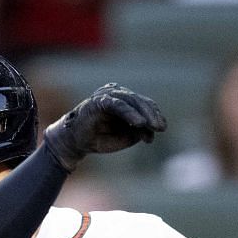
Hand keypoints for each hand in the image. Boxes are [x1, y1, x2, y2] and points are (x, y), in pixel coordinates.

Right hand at [43, 84, 166, 169]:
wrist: (76, 142)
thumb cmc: (100, 138)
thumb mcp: (125, 136)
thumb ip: (139, 131)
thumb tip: (152, 129)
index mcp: (125, 100)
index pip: (144, 104)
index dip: (154, 115)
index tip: (161, 128)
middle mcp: (117, 94)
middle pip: (140, 101)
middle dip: (152, 114)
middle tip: (161, 128)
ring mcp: (107, 95)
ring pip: (130, 101)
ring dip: (143, 114)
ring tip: (152, 126)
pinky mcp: (99, 101)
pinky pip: (117, 105)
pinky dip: (129, 113)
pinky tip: (139, 123)